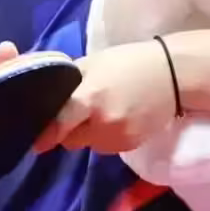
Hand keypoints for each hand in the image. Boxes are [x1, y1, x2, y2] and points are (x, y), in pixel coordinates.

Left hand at [34, 41, 177, 155]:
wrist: (173, 75)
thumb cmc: (128, 62)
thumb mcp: (92, 63)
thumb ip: (69, 83)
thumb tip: (46, 97)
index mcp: (90, 97)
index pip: (59, 124)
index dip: (45, 133)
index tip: (35, 140)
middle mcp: (102, 122)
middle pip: (70, 139)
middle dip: (68, 130)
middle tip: (78, 113)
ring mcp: (118, 137)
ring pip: (88, 145)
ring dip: (88, 135)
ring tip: (102, 114)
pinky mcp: (130, 146)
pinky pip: (105, 148)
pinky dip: (105, 138)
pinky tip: (116, 119)